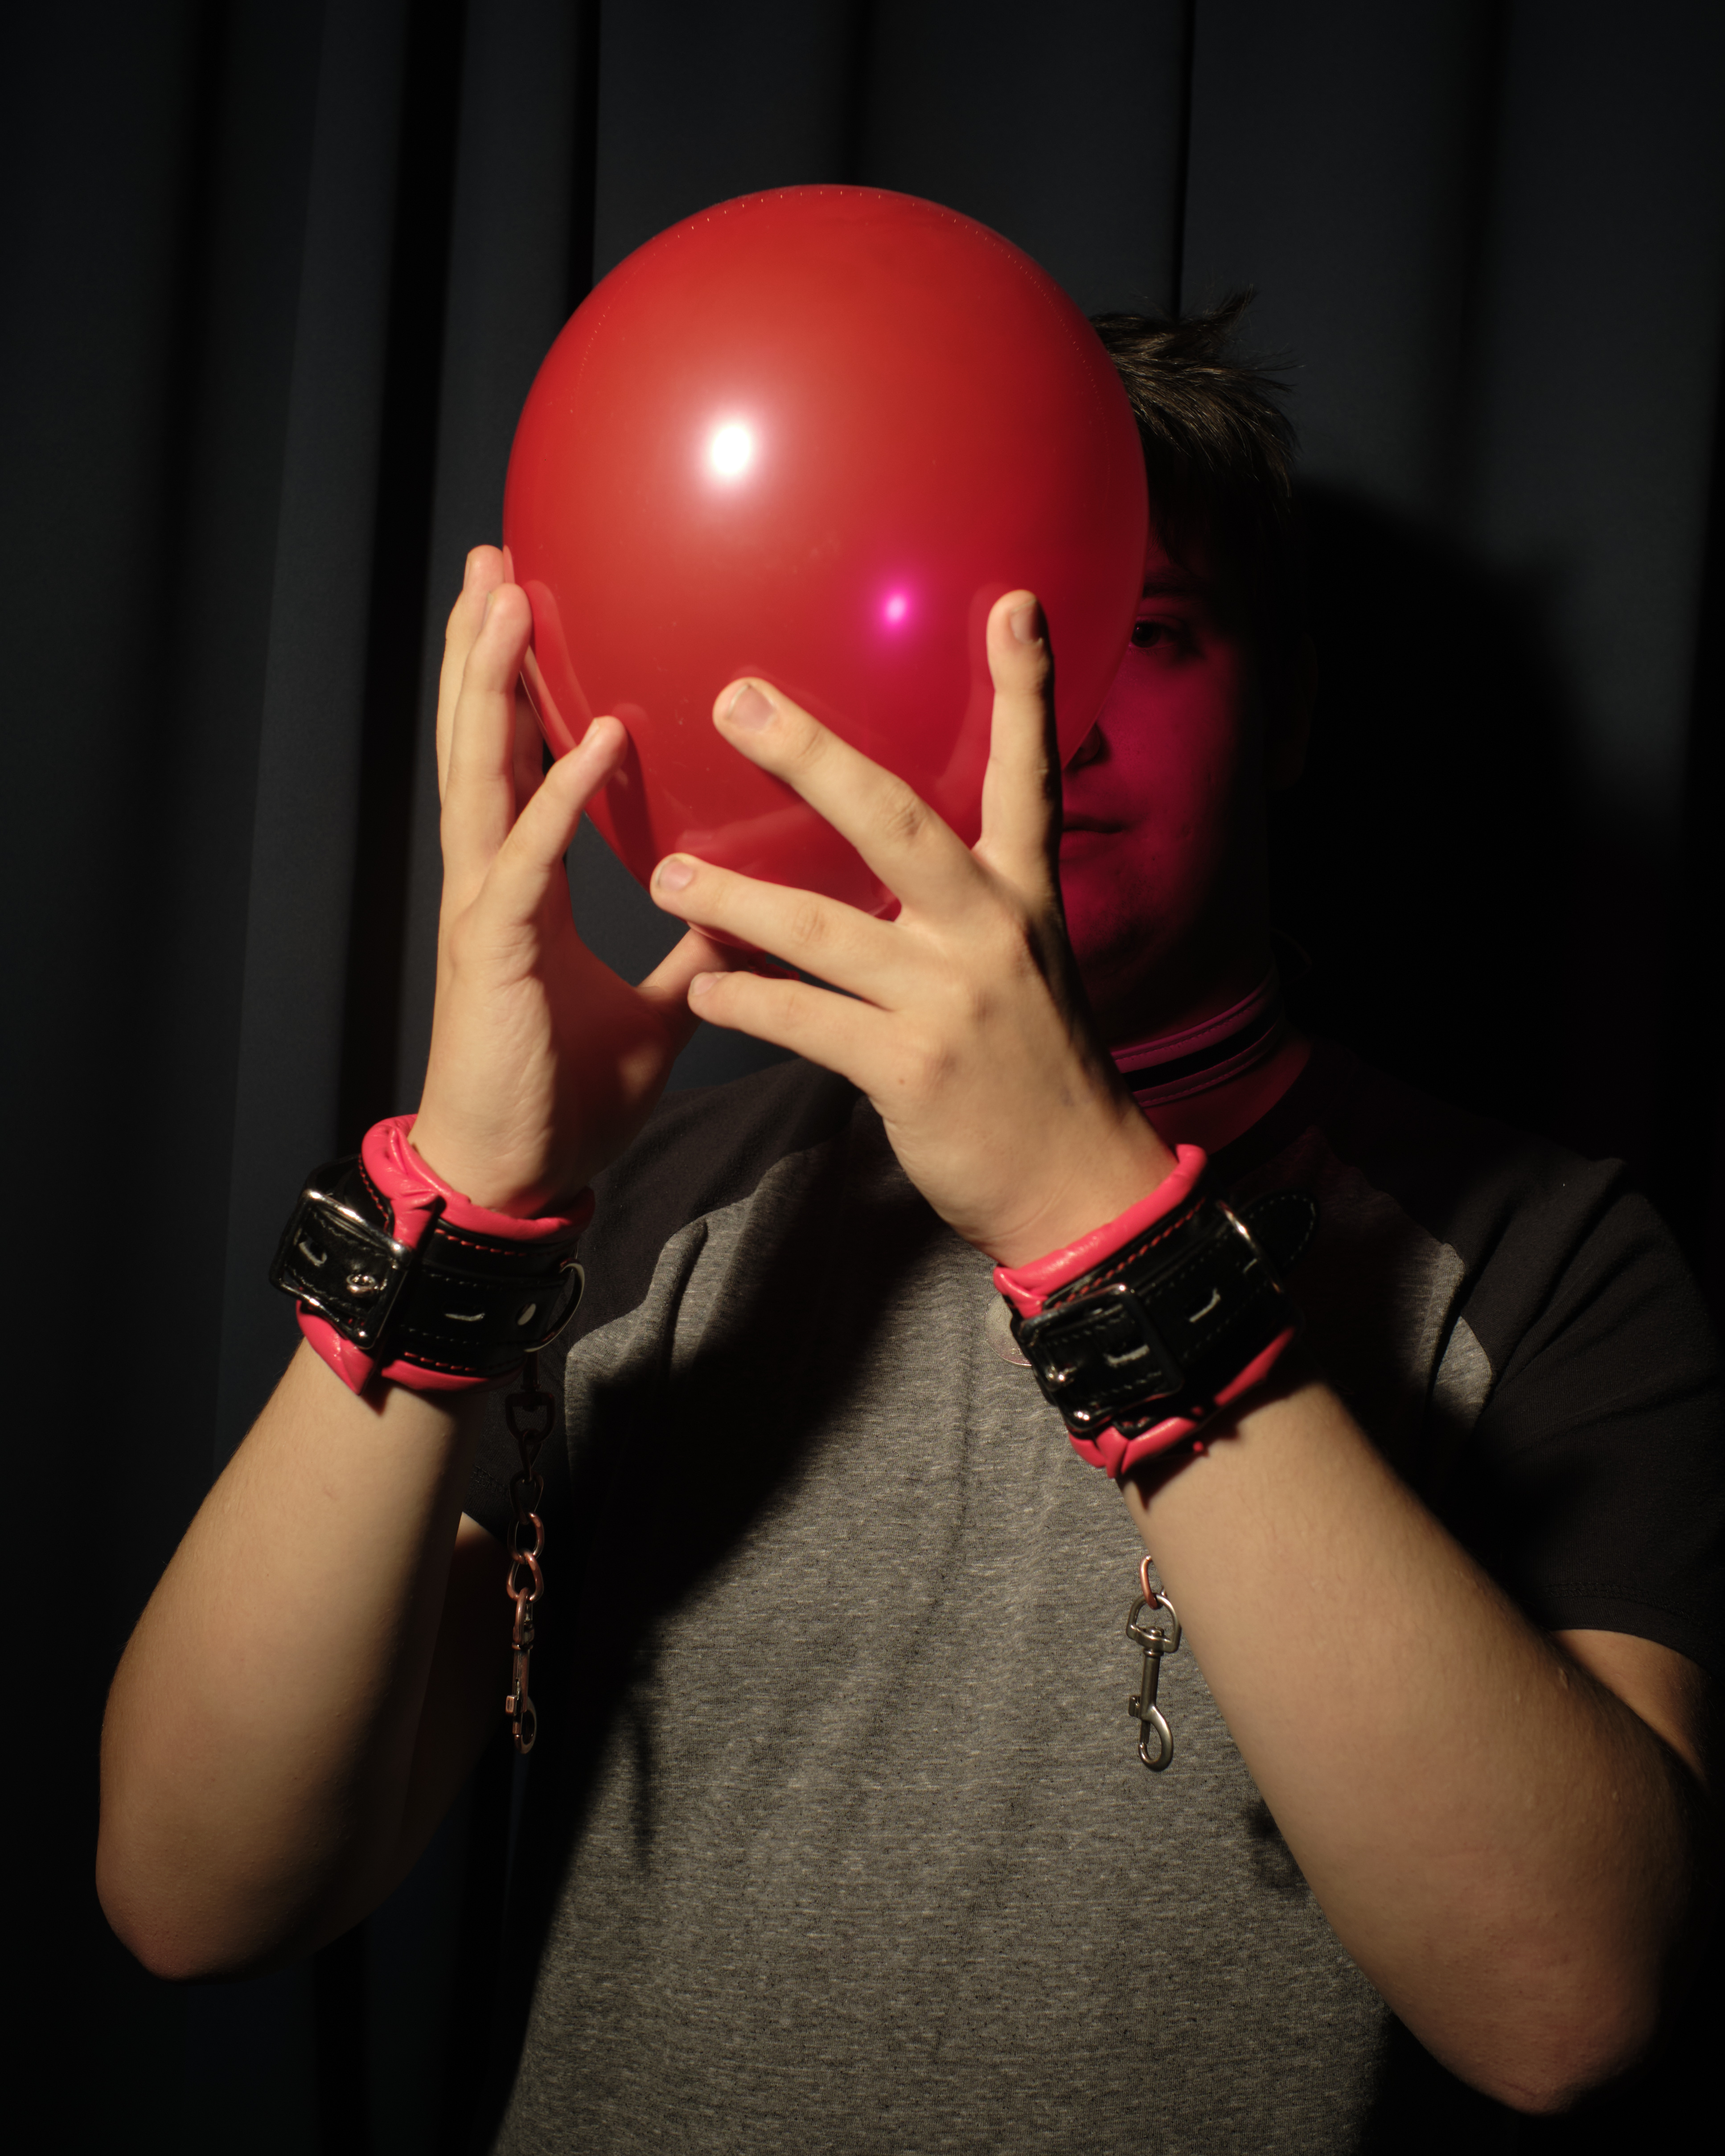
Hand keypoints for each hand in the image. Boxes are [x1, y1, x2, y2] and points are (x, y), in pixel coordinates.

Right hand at [411, 547, 744, 1211]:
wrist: (520, 1173)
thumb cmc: (570, 1092)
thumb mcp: (654, 1007)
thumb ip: (693, 950)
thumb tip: (746, 907)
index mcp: (524, 883)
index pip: (518, 761)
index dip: (518, 684)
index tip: (529, 604)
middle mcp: (496, 878)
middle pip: (483, 742)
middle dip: (484, 648)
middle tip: (494, 557)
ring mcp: (487, 909)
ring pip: (482, 776)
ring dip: (493, 686)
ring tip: (507, 600)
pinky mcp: (496, 951)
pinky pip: (527, 856)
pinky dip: (557, 793)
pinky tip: (588, 735)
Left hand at [648, 592, 1174, 1264]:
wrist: (1076, 1187)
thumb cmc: (1035, 1069)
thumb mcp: (1027, 966)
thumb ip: (972, 902)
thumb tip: (904, 848)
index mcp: (1025, 897)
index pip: (1032, 775)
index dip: (1027, 689)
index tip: (1013, 599)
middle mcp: (994, 932)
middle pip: (899, 822)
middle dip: (813, 756)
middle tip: (735, 699)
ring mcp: (953, 1001)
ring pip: (825, 928)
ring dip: (737, 898)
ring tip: (669, 873)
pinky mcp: (914, 1069)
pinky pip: (809, 1023)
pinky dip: (751, 1003)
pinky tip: (705, 991)